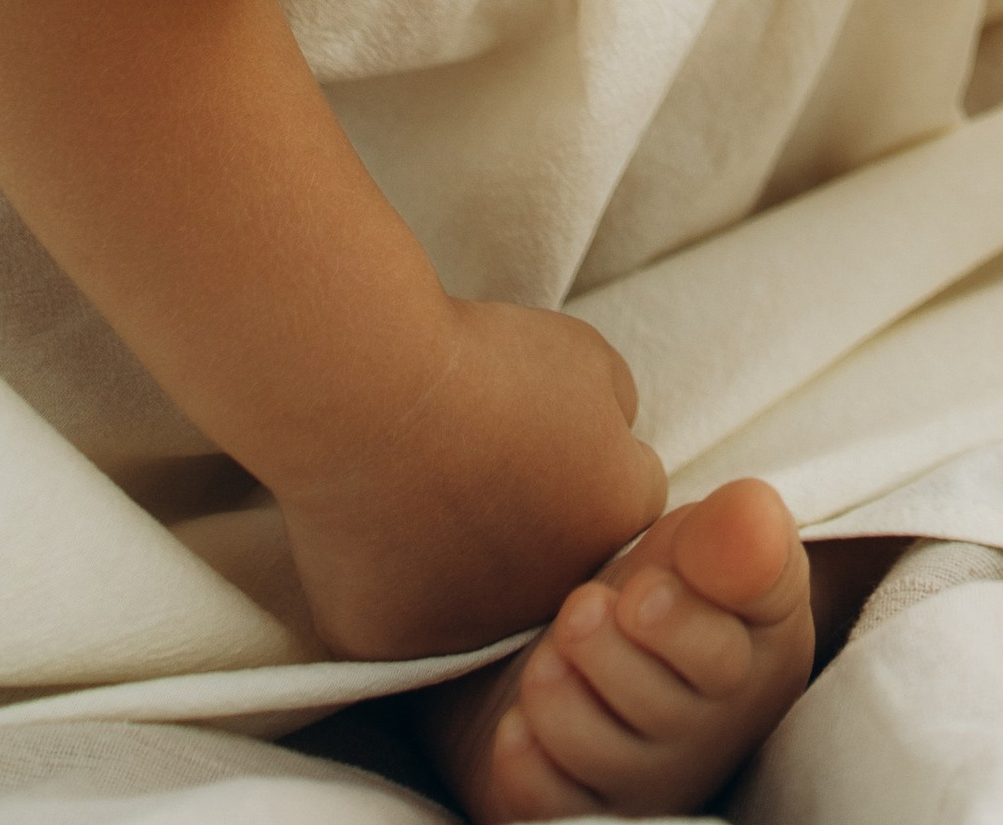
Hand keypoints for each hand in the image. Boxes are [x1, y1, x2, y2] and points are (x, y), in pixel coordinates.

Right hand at [278, 296, 667, 663]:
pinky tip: (377, 525)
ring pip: (480, 599)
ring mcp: (471, 630)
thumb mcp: (588, 356)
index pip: (629, 498)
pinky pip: (402, 616)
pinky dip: (393, 577)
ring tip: (426, 489)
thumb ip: (617, 409)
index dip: (590, 454)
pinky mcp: (393, 645)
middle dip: (535, 521)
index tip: (545, 425)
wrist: (374, 395)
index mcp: (614, 521)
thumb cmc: (487, 365)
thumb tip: (610, 439)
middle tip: (485, 461)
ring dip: (467, 558)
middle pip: (558, 562)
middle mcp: (554, 594)